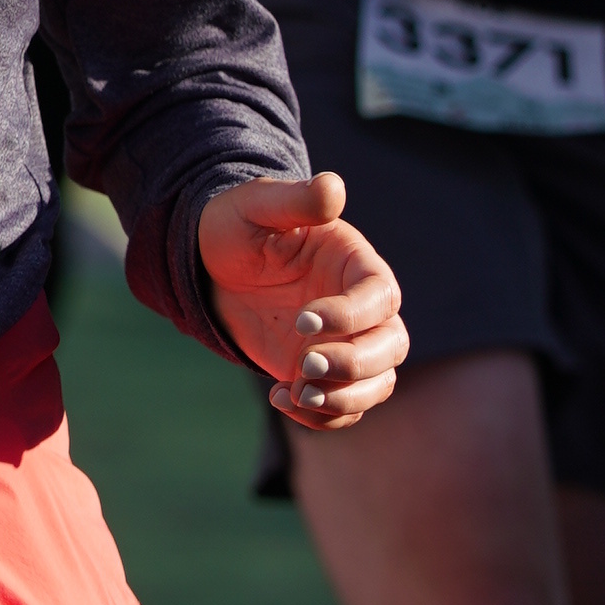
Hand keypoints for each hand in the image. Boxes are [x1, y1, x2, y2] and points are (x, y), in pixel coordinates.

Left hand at [196, 172, 407, 431]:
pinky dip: (321, 417)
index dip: (349, 315)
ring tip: (297, 395)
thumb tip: (333, 186)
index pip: (379, 297)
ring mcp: (346, 345)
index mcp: (357, 265)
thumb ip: (296, 200)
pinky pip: (344, 408)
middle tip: (304, 364)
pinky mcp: (324, 375)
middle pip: (392, 347)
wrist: (212, 268)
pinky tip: (279, 397)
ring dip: (345, 398)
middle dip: (354, 365)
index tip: (302, 320)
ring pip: (378, 384)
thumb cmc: (238, 227)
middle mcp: (363, 309)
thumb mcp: (257, 206)